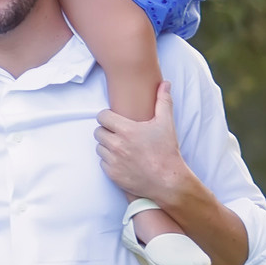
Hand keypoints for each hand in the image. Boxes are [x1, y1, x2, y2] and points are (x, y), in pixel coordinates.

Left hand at [95, 80, 189, 208]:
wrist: (167, 181)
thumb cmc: (166, 151)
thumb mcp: (166, 124)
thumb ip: (163, 101)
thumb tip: (164, 84)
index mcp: (127, 130)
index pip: (102, 117)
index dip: (107, 117)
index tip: (114, 119)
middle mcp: (117, 145)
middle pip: (98, 132)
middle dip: (106, 131)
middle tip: (118, 133)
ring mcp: (113, 160)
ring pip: (99, 147)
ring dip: (106, 146)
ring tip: (121, 146)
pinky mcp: (112, 174)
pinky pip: (102, 162)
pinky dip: (109, 160)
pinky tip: (122, 159)